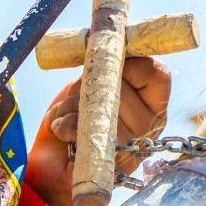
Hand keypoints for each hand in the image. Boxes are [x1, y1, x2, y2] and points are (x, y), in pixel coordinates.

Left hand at [27, 56, 171, 205]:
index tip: (104, 64)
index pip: (157, 72)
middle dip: (86, 85)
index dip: (127, 61)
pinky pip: (87, 131)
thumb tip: (110, 37)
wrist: (48, 163)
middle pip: (122, 87)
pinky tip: (62, 134)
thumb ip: (106, 64)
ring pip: (102, 108)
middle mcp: (150, 130)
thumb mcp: (94, 82)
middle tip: (76, 98)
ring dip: (70, 106)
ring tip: (65, 119)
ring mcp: (133, 151)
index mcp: (153, 106)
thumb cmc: (75, 116)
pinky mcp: (110, 169)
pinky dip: (64, 124)